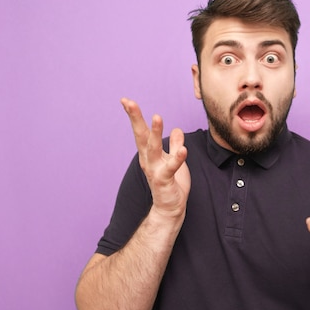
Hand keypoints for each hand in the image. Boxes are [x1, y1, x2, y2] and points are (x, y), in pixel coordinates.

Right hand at [121, 98, 190, 218]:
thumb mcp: (174, 160)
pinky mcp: (164, 180)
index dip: (134, 116)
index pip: (141, 131)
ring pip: (153, 149)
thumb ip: (174, 145)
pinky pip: (171, 168)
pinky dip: (177, 158)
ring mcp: (155, 170)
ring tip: (157, 117)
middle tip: (129, 102)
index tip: (126, 100)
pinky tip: (183, 149)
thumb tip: (177, 130)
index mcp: (149, 154)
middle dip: (135, 118)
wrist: (171, 208)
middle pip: (141, 136)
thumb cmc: (171, 184)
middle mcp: (148, 160)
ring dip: (155, 133)